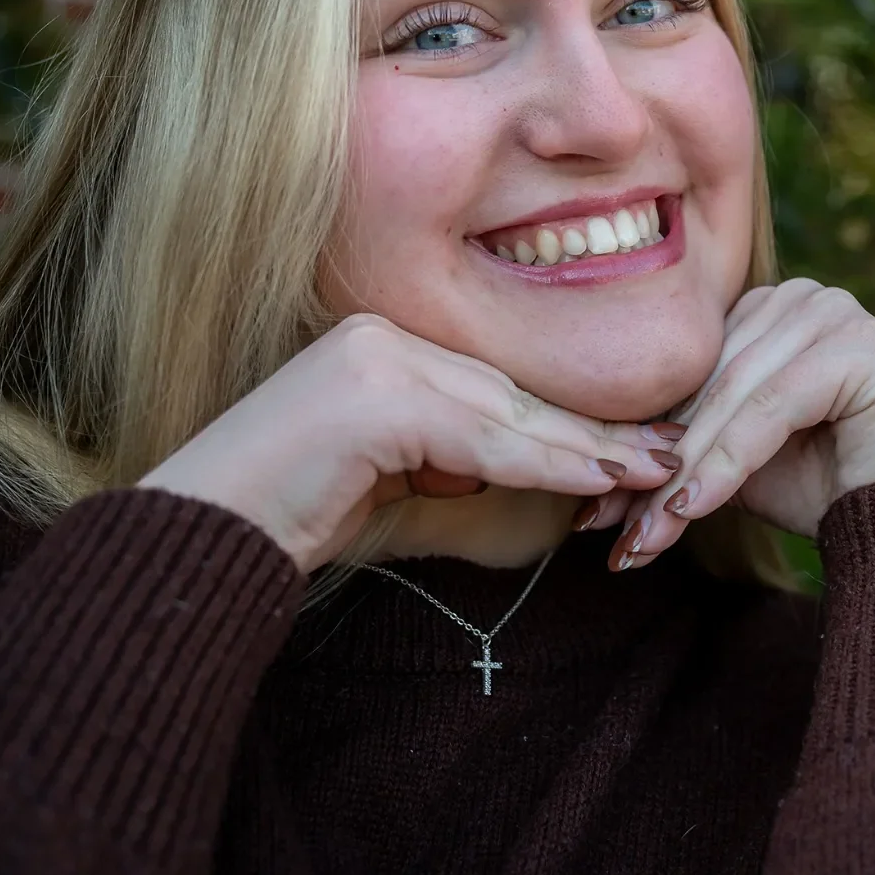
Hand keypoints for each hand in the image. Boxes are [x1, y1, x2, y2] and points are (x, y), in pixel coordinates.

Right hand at [140, 314, 679, 572]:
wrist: (203, 539)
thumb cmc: (293, 520)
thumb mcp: (394, 487)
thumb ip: (459, 468)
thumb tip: (543, 473)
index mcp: (386, 343)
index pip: (499, 388)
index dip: (573, 421)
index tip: (639, 444)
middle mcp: (383, 334)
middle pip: (512, 393)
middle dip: (596, 429)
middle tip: (672, 450)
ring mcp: (376, 356)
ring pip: (505, 413)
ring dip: (589, 448)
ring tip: (658, 468)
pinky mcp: (373, 395)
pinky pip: (479, 436)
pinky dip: (545, 461)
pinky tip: (601, 478)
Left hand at [604, 280, 874, 568]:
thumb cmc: (826, 488)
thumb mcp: (733, 463)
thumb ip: (679, 446)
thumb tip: (591, 474)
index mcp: (767, 309)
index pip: (688, 370)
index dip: (640, 441)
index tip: (596, 513)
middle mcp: (800, 296)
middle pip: (706, 382)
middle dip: (654, 465)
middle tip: (614, 532)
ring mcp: (835, 312)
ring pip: (732, 395)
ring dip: (683, 472)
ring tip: (646, 535)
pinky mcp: (861, 345)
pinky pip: (770, 407)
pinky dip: (727, 462)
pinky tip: (693, 509)